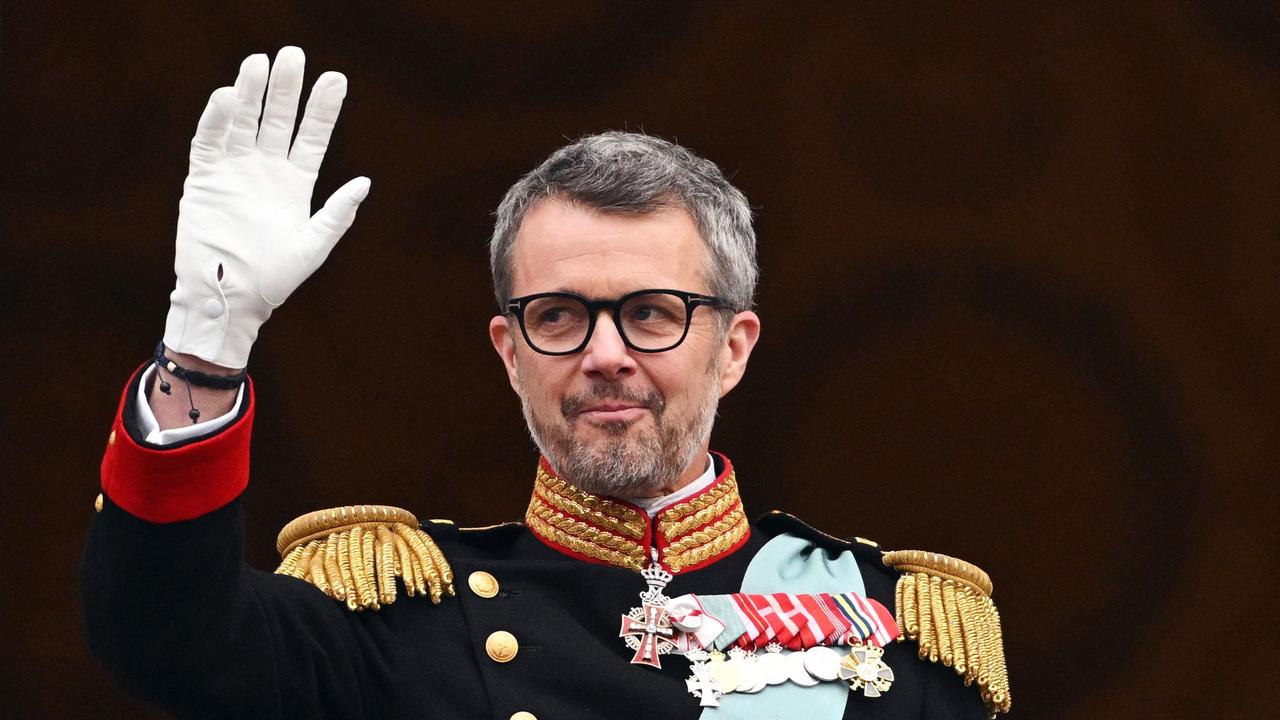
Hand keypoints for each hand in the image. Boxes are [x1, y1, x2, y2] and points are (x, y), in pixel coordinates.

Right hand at [163, 46, 369, 368]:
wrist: (228, 298)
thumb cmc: (274, 279)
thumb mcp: (313, 247)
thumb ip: (337, 215)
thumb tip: (365, 182)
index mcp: (296, 183)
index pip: (312, 136)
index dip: (323, 108)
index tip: (336, 78)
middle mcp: (266, 169)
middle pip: (277, 119)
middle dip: (286, 89)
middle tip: (293, 55)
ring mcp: (234, 170)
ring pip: (243, 122)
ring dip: (250, 93)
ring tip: (258, 63)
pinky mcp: (204, 178)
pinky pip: (209, 142)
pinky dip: (217, 119)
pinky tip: (228, 96)